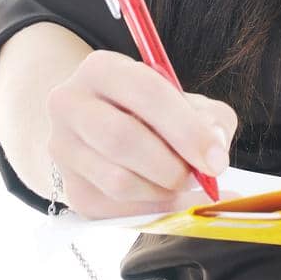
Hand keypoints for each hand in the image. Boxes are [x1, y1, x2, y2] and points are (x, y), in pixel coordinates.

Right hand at [44, 48, 242, 218]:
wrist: (98, 128)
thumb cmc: (148, 110)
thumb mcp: (181, 98)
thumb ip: (209, 117)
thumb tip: (215, 151)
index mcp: (102, 69)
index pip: (147, 94)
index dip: (187, 130)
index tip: (216, 160)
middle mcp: (71, 105)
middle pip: (123, 139)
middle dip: (172, 166)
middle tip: (199, 177)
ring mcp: (64, 150)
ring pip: (118, 181)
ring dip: (162, 191)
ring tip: (180, 182)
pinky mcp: (73, 190)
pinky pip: (118, 210)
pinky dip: (153, 209)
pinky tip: (165, 196)